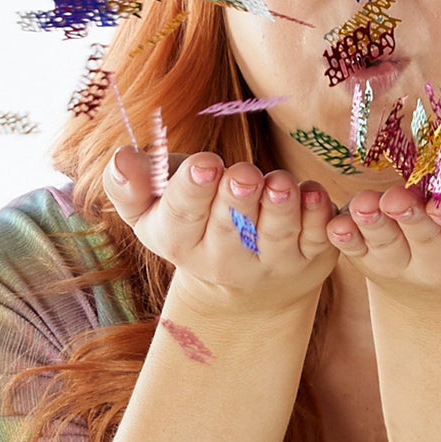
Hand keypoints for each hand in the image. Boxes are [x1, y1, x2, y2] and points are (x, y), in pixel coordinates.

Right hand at [102, 146, 337, 312]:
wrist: (243, 280)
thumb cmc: (194, 223)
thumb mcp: (153, 208)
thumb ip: (130, 184)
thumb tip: (122, 160)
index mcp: (180, 241)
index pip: (182, 217)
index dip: (193, 189)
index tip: (204, 163)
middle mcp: (225, 261)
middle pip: (231, 228)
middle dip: (238, 197)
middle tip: (244, 175)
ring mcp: (270, 263)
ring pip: (277, 234)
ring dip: (280, 206)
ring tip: (279, 183)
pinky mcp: (309, 259)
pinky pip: (317, 238)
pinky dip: (318, 216)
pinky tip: (313, 193)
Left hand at [326, 159, 440, 303]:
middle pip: (427, 241)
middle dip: (411, 219)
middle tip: (395, 199)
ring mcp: (406, 267)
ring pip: (388, 248)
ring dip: (373, 226)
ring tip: (362, 206)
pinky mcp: (373, 263)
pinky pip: (357, 253)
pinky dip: (345, 240)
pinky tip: (335, 225)